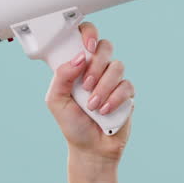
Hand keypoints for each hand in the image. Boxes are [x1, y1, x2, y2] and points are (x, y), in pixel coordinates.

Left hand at [45, 22, 134, 161]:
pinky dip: (114, 98)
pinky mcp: (127, 93)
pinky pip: (126, 85)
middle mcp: (98, 69)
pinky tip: (105, 110)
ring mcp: (114, 80)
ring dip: (103, 87)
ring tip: (93, 106)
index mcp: (79, 66)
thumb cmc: (72, 124)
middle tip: (86, 85)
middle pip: (105, 46)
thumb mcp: (56, 101)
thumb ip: (61, 77)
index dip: (89, 34)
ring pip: (117, 66)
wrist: (91, 148)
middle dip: (96, 65)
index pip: (86, 37)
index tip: (86, 47)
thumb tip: (79, 57)